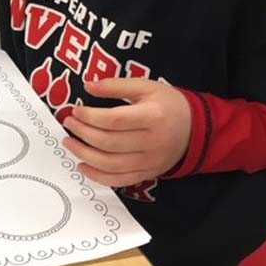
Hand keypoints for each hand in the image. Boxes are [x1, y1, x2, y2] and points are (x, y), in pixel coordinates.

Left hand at [62, 78, 191, 186]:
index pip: (115, 120)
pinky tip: (82, 165)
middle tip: (69, 123)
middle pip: (110, 143)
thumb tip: (88, 86)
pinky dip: (98, 177)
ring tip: (69, 142)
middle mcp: (152, 142)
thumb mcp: (146, 86)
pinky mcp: (148, 174)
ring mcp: (150, 162)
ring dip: (84, 155)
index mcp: (153, 117)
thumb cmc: (168, 104)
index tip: (75, 110)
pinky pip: (119, 181)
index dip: (91, 116)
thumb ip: (116, 85)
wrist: (197, 129)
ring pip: (111, 165)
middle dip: (83, 133)